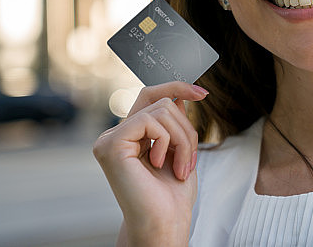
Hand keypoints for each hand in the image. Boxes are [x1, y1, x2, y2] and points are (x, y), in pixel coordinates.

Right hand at [93, 82, 208, 245]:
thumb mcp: (179, 150)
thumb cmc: (171, 197)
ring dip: (183, 138)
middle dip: (186, 126)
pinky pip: (150, 121)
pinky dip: (167, 141)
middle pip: (160, 101)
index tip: (202, 93)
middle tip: (189, 159)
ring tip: (181, 166)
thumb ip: (174, 122)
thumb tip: (178, 95)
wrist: (164, 223)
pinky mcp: (110, 145)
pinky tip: (161, 164)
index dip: (176, 88)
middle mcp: (115, 136)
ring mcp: (109, 140)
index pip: (150, 98)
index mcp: (130, 137)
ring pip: (161, 110)